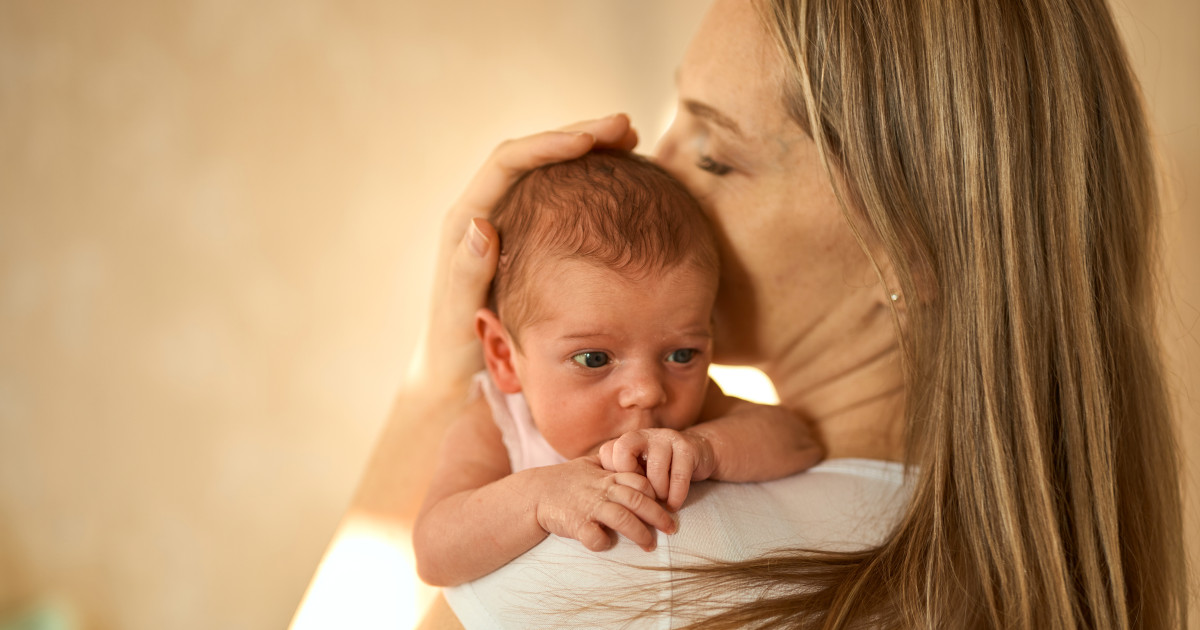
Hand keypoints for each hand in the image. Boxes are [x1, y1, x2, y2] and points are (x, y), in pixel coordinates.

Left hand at [409, 115, 638, 395]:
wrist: (454, 375)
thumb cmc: (455, 350)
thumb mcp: (459, 316)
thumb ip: (466, 274)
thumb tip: (483, 224)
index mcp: (467, 220)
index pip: (508, 162)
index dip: (549, 144)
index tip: (591, 141)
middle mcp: (488, 212)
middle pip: (534, 155)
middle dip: (579, 136)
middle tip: (626, 129)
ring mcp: (511, 224)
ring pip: (551, 173)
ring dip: (588, 153)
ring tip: (630, 143)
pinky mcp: (528, 240)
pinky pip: (562, 198)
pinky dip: (591, 185)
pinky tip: (623, 184)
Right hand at [532, 456, 674, 551]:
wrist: (535, 494)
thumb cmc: (566, 480)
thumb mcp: (589, 465)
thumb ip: (612, 464)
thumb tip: (635, 462)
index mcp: (607, 476)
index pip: (640, 481)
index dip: (656, 494)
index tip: (667, 506)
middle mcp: (601, 490)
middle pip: (638, 500)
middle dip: (658, 516)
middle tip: (671, 529)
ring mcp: (589, 507)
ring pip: (623, 519)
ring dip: (640, 533)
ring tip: (650, 545)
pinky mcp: (576, 524)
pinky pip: (595, 537)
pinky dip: (604, 543)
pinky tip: (607, 546)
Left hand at [598, 429, 716, 511]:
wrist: (697, 453)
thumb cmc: (660, 469)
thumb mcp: (638, 470)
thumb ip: (621, 478)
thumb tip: (605, 502)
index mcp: (628, 440)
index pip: (607, 452)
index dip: (614, 475)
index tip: (627, 489)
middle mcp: (644, 434)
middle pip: (623, 451)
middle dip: (632, 480)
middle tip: (642, 497)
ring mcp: (666, 438)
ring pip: (654, 469)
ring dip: (658, 493)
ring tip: (660, 502)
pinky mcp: (687, 448)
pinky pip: (678, 476)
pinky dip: (675, 496)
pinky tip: (673, 505)